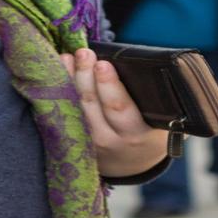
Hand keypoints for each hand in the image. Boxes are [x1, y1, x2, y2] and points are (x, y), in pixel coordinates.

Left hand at [62, 47, 168, 178]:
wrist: (132, 164)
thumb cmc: (150, 132)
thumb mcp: (161, 121)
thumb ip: (155, 99)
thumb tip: (141, 63)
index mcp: (136, 133)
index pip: (120, 107)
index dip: (109, 86)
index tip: (102, 64)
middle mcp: (110, 139)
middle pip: (93, 105)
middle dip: (86, 76)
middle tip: (83, 53)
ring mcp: (90, 143)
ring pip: (76, 109)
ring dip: (69, 81)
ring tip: (67, 57)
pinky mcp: (75, 143)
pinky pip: (66, 116)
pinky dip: (60, 94)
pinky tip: (56, 75)